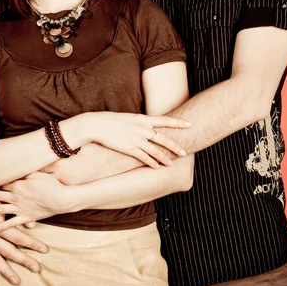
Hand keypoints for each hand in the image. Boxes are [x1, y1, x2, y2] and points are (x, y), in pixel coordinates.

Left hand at [0, 172, 73, 232]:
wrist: (63, 199)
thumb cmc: (52, 183)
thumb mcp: (38, 172)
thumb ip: (26, 169)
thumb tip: (17, 162)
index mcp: (18, 184)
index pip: (0, 181)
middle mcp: (16, 196)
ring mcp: (20, 208)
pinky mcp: (26, 217)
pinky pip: (10, 223)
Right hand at [0, 196, 47, 284]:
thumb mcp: (5, 201)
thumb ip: (18, 212)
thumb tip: (33, 224)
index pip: (18, 237)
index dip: (32, 244)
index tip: (45, 250)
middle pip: (9, 251)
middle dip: (24, 260)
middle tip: (37, 268)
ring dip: (6, 271)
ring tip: (16, 281)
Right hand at [61, 112, 189, 167]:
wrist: (96, 124)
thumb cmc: (110, 120)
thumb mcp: (128, 118)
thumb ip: (139, 123)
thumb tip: (146, 126)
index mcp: (142, 119)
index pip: (165, 120)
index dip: (178, 123)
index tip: (189, 124)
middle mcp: (142, 128)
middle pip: (163, 138)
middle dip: (175, 146)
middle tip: (185, 152)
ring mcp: (136, 139)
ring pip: (155, 150)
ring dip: (164, 158)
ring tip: (171, 164)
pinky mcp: (129, 148)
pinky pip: (144, 157)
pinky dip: (152, 163)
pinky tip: (157, 167)